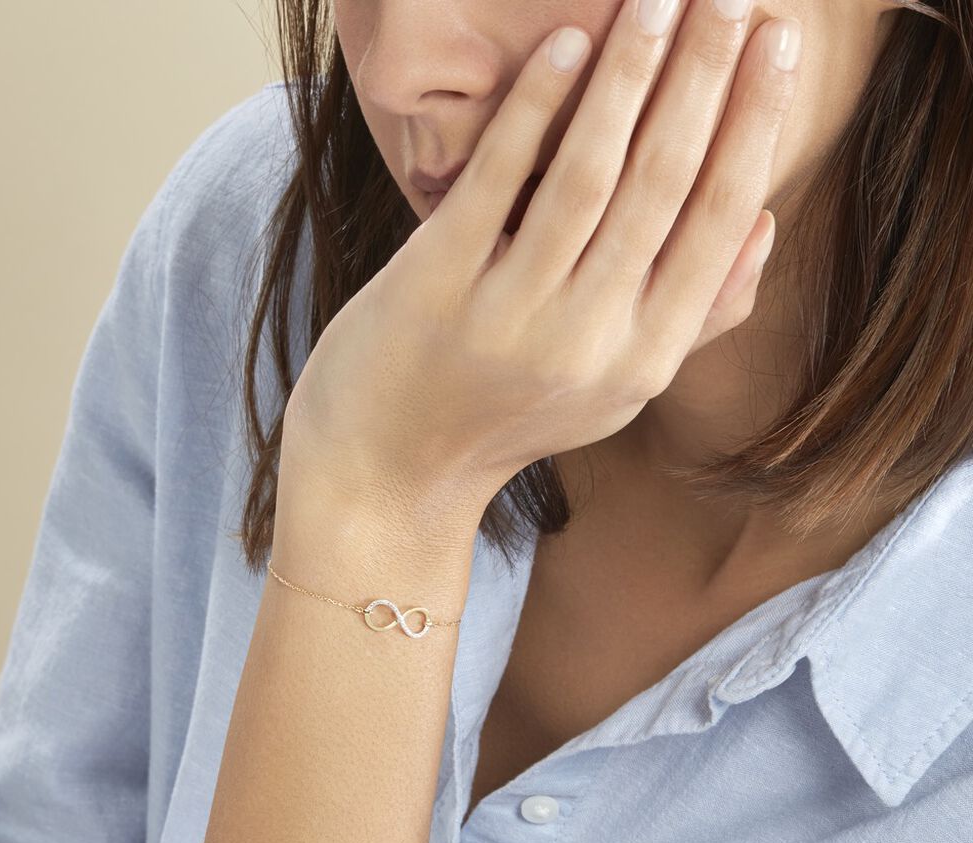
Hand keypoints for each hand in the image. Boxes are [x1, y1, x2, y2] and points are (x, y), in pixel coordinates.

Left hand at [280, 0, 799, 511]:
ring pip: (590, 174)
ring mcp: (510, 314)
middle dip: (708, 77)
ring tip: (662, 0)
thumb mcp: (614, 390)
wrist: (392, 467)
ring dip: (633, 76)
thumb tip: (764, 225)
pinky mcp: (435, 285)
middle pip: (663, 184)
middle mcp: (587, 340)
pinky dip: (536, 107)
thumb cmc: (508, 416)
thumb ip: (693, 317)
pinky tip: (568, 43)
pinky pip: (498, 180)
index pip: (719, 222)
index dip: (755, 126)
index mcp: (643, 359)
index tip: (780, 46)